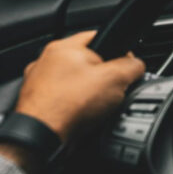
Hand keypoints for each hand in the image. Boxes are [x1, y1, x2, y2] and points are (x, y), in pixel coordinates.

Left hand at [13, 31, 144, 141]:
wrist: (41, 136)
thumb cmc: (68, 105)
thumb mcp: (117, 79)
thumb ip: (132, 66)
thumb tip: (136, 66)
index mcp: (63, 46)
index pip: (99, 36)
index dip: (118, 50)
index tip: (126, 65)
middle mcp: (45, 61)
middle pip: (87, 62)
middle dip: (102, 76)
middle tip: (111, 89)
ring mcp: (37, 83)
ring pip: (74, 82)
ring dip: (86, 92)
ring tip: (95, 106)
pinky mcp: (35, 104)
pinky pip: (62, 100)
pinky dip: (72, 107)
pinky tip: (80, 116)